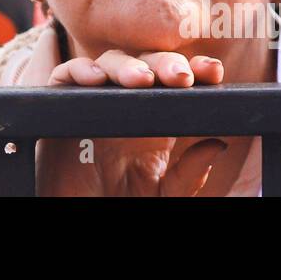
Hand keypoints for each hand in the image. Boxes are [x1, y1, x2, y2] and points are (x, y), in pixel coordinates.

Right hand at [33, 45, 228, 195]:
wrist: (80, 216)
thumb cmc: (120, 202)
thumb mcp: (162, 194)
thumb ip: (189, 174)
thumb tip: (218, 144)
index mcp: (154, 118)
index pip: (175, 82)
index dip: (195, 70)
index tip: (212, 73)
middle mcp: (125, 103)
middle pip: (145, 64)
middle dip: (165, 63)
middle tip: (181, 76)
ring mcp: (93, 100)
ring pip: (110, 63)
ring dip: (127, 66)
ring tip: (142, 78)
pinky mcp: (62, 105)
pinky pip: (66, 75)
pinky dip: (80, 70)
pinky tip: (96, 78)